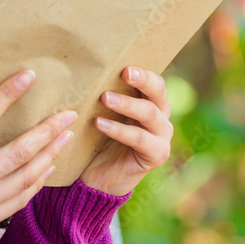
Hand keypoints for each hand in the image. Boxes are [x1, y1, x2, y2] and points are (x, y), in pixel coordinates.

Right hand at [0, 70, 76, 243]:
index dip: (7, 94)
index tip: (28, 77)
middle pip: (18, 151)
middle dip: (47, 131)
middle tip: (67, 114)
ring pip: (25, 177)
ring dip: (49, 155)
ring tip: (64, 138)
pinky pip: (17, 200)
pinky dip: (35, 183)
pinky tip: (46, 169)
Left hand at [80, 66, 172, 196]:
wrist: (98, 178)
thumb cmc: (97, 138)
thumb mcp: (101, 112)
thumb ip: (102, 94)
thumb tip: (83, 69)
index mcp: (151, 102)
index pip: (154, 81)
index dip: (143, 72)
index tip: (124, 65)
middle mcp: (161, 117)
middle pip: (158, 93)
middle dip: (143, 80)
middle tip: (124, 73)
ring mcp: (161, 136)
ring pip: (149, 114)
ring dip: (127, 104)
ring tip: (104, 98)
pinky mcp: (156, 155)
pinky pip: (139, 139)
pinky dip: (119, 130)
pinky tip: (99, 124)